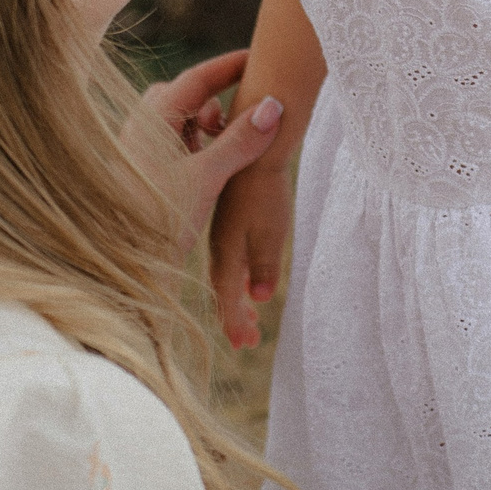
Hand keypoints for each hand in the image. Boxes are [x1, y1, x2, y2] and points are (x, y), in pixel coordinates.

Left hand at [141, 51, 281, 252]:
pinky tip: (217, 163)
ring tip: (234, 140)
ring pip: (182, 120)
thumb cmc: (159, 217)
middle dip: (218, 96)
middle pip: (187, 95)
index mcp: (152, 119)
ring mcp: (142, 150)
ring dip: (210, 123)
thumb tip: (272, 107)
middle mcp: (142, 128)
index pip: (197, 78)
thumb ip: (239, 141)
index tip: (258, 57)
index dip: (230, 66)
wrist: (125, 263)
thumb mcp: (206, 177)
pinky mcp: (148, 171)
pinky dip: (201, 143)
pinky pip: (179, 143)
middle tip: (248, 106)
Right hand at [208, 158, 291, 350]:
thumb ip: (263, 264)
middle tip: (248, 340)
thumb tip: (258, 298)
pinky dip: (240, 275)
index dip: (234, 320)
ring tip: (251, 316)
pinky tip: (249, 276)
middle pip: (225, 288)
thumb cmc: (265, 188)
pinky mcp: (230, 216)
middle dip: (236, 315)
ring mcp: (223, 229)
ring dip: (237, 297)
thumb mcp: (270, 230)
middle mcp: (220, 243)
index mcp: (226, 250)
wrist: (255, 145)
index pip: (228, 295)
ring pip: (228, 272)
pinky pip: (231, 256)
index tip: (244, 344)